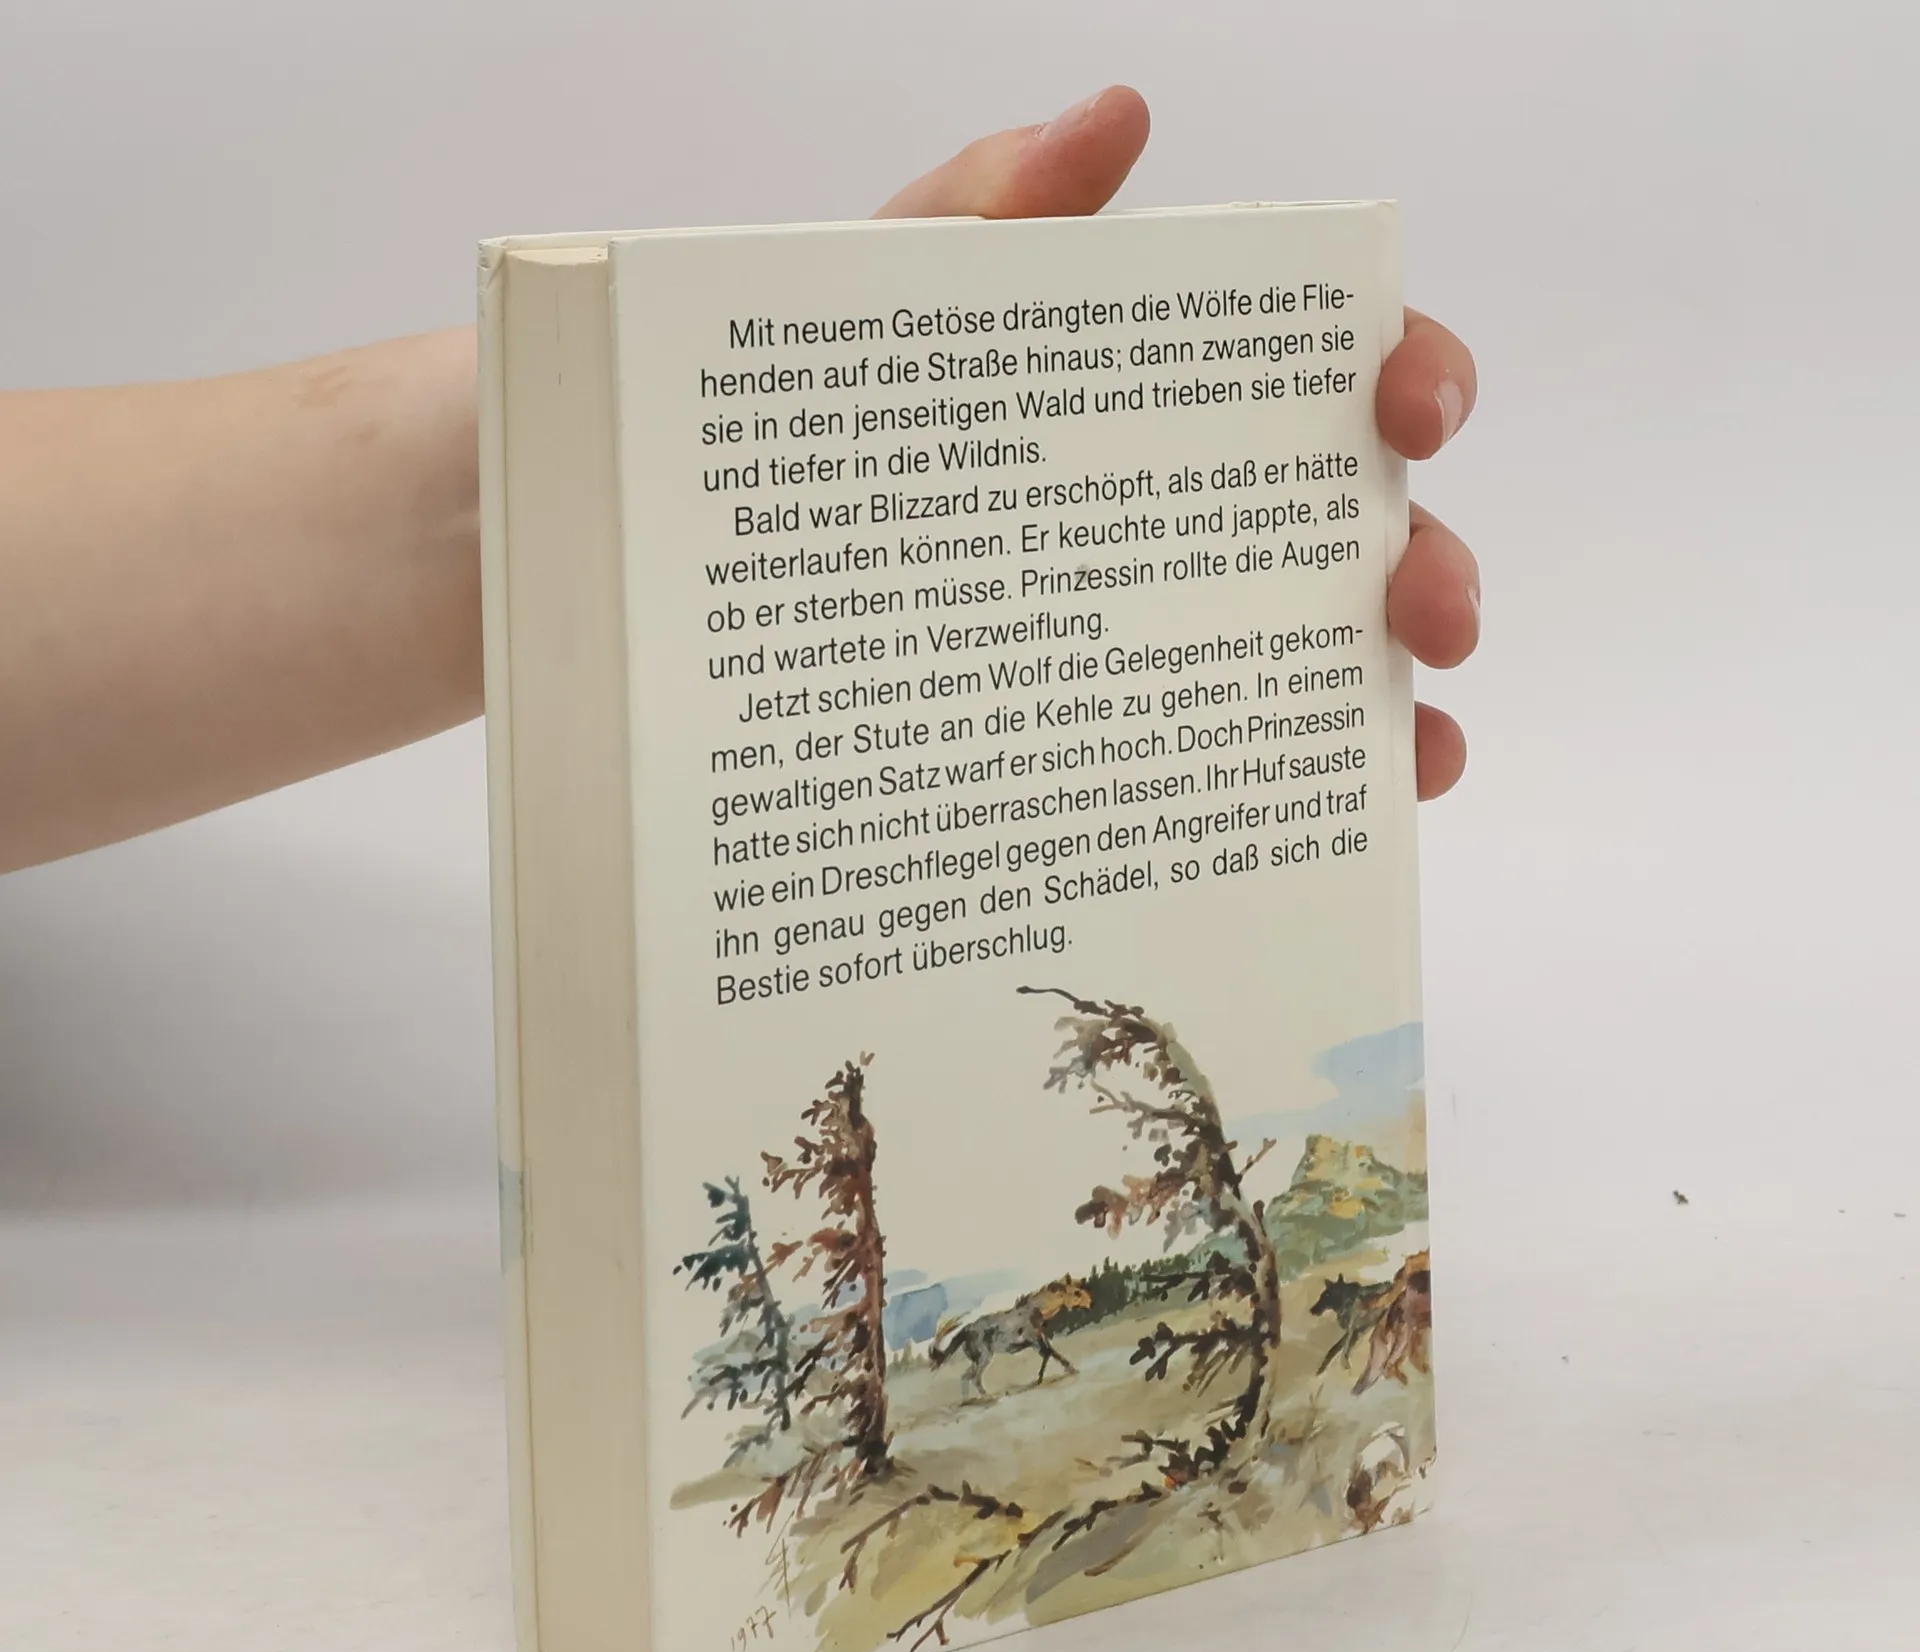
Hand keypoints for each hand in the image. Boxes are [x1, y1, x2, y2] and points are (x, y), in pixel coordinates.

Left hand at [877, 86, 1478, 799]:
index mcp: (1179, 399)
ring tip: (1411, 734)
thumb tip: (1116, 120)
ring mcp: (1189, 630)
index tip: (1405, 407)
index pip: (1333, 372)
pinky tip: (1356, 804)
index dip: (1410, 371)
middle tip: (1421, 604)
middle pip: (1367, 526)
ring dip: (1399, 690)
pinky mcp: (1150, 732)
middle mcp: (1209, 514)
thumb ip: (988, 209)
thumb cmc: (829, 427)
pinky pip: (1265, 759)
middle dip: (1430, 557)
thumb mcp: (890, 307)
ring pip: (1337, 653)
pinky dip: (1335, 782)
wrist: (726, 568)